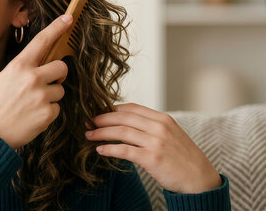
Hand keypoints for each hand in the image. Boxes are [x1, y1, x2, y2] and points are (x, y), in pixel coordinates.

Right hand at [0, 14, 71, 148]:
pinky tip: (31, 117)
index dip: (57, 28)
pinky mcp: (47, 114)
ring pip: (60, 90)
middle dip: (58, 75)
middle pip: (62, 67)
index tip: (69, 18)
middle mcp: (32, 78)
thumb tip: (42, 64)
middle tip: (46, 84)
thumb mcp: (2, 79)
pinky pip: (57, 108)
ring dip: (50, 97)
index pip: (41, 41)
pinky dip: (47, 113)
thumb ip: (22, 70)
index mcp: (18, 66)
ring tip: (30, 106)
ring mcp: (41, 96)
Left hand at [86, 102, 221, 193]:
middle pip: (122, 117)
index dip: (111, 109)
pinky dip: (109, 148)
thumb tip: (124, 123)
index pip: (131, 107)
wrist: (200, 180)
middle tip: (88, 123)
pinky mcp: (152, 158)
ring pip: (121, 132)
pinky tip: (100, 150)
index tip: (97, 113)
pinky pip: (124, 150)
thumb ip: (151, 127)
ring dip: (101, 133)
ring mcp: (156, 142)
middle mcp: (159, 127)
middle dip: (101, 119)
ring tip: (89, 135)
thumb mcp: (170, 135)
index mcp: (163, 119)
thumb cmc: (182, 158)